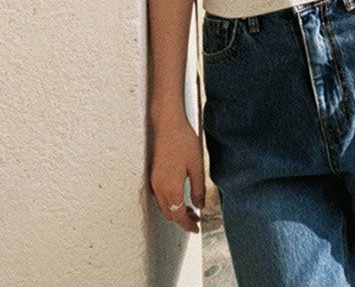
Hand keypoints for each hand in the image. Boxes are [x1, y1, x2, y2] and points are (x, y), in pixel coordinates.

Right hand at [150, 109, 205, 233]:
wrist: (168, 125)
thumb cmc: (184, 142)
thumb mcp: (196, 166)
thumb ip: (198, 188)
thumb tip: (200, 206)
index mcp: (171, 188)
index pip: (178, 216)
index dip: (188, 225)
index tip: (197, 229)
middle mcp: (160, 188)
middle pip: (169, 214)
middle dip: (182, 220)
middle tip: (197, 219)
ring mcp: (155, 181)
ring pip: (164, 206)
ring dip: (176, 211)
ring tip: (191, 209)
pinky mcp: (154, 174)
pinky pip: (160, 197)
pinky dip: (170, 202)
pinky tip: (180, 195)